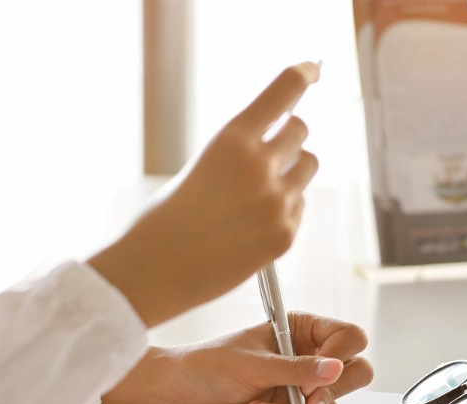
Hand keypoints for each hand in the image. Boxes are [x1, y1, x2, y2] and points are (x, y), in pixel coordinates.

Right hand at [89, 63, 320, 327]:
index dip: (302, 76)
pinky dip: (284, 209)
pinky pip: (300, 206)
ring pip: (308, 167)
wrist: (155, 271)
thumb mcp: (200, 166)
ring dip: (291, 170)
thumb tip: (276, 147)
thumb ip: (239, 152)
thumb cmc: (165, 219)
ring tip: (258, 191)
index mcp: (233, 139)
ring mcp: (277, 202)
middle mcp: (260, 166)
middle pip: (300, 130)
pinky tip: (251, 224)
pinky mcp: (285, 234)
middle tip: (267, 153)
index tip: (311, 70)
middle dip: (286, 136)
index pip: (283, 92)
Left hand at [102, 312, 373, 403]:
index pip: (348, 337)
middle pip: (355, 372)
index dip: (344, 353)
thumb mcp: (254, 364)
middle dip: (334, 389)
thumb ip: (296, 369)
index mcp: (301, 329)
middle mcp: (306, 356)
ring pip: (333, 403)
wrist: (176, 396)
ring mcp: (299, 386)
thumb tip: (335, 369)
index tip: (328, 369)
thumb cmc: (207, 366)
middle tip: (310, 400)